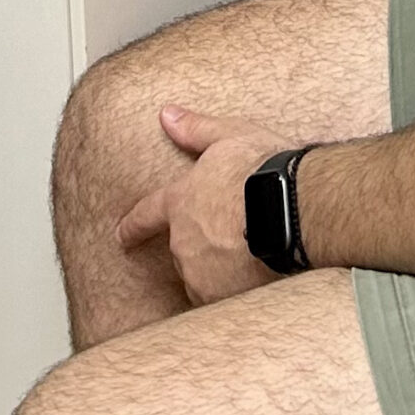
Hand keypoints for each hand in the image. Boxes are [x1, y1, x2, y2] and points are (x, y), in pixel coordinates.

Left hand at [116, 107, 296, 306]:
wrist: (293, 209)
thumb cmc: (264, 171)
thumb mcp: (230, 135)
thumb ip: (196, 129)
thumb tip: (168, 115)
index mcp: (181, 202)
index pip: (147, 215)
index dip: (134, 225)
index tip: (122, 236)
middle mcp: (184, 241)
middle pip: (184, 250)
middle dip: (203, 246)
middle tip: (234, 237)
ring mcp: (201, 272)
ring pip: (202, 278)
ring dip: (219, 271)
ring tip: (252, 258)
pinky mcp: (222, 297)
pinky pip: (223, 299)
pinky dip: (235, 290)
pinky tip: (258, 280)